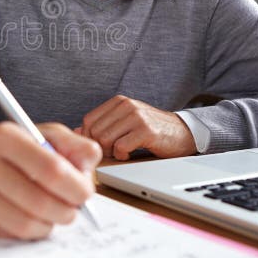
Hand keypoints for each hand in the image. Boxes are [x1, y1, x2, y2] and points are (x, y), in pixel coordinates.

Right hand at [0, 122, 100, 239]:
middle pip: (39, 201)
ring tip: (50, 214)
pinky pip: (5, 233)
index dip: (76, 187)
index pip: (51, 169)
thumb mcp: (38, 134)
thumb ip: (71, 144)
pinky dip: (25, 230)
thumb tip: (90, 162)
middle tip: (71, 210)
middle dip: (66, 211)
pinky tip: (25, 216)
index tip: (85, 195)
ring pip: (23, 224)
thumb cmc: (5, 148)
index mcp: (4, 137)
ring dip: (47, 225)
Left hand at [76, 95, 195, 159]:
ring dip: (111, 152)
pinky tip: (130, 154)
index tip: (99, 147)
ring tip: (121, 152)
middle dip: (100, 147)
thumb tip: (75, 131)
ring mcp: (136, 116)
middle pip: (95, 132)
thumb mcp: (125, 122)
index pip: (88, 121)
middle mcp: (126, 105)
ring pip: (105, 140)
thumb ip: (102, 125)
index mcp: (118, 102)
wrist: (182, 132)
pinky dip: (122, 155)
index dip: (89, 138)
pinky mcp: (146, 131)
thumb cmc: (151, 130)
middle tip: (112, 152)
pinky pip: (120, 147)